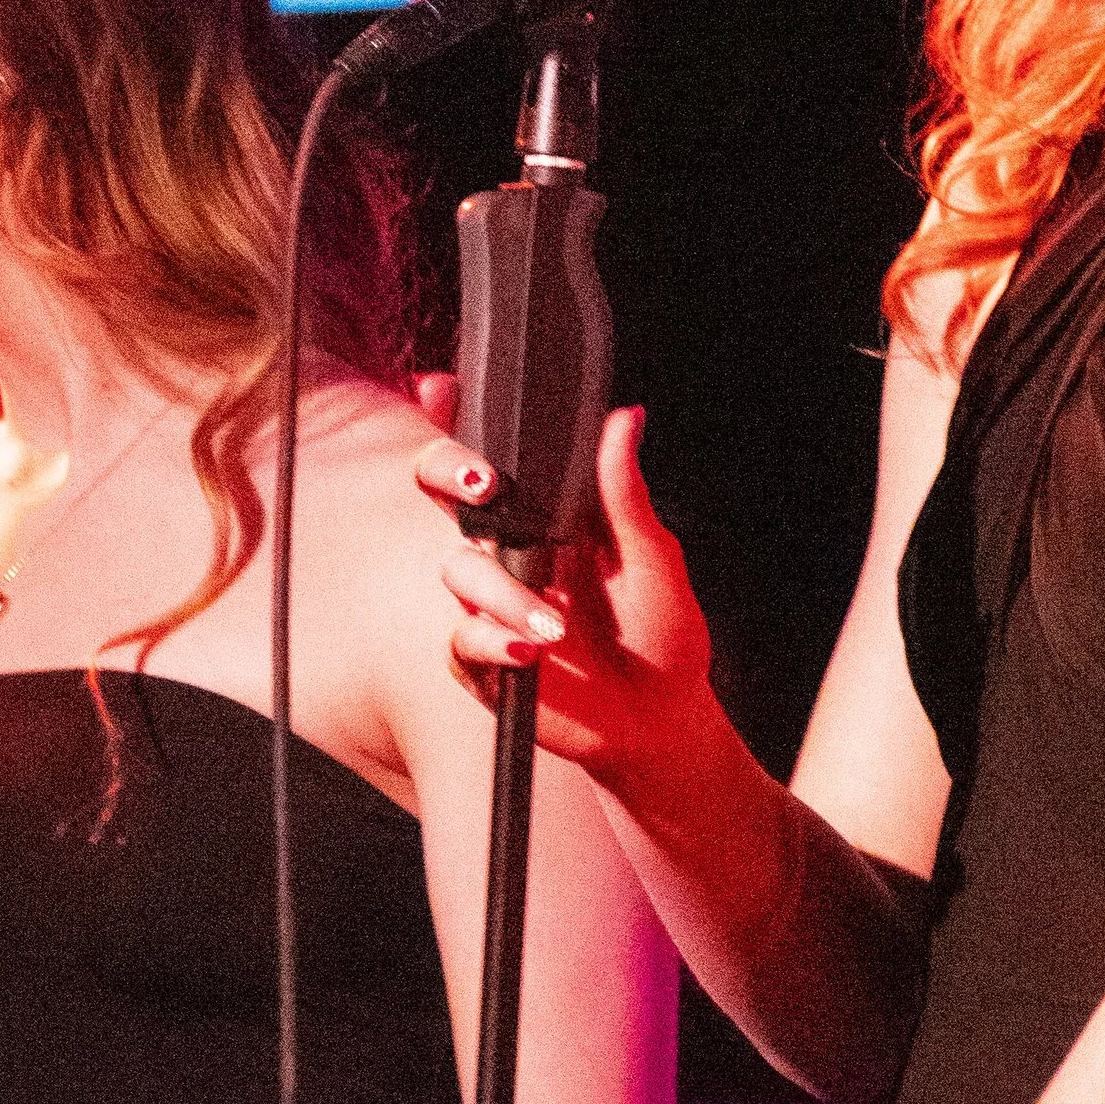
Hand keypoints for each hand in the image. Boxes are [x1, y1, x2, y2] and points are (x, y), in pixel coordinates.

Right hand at [413, 397, 714, 797]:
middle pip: (442, 496)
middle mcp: (507, 552)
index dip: (451, 420)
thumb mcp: (651, 556)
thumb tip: (626, 416)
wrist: (662, 718)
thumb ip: (625, 491)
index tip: (444, 385)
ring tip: (555, 624)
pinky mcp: (485, 662)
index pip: (488, 459)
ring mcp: (490, 605)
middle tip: (484, 484)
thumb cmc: (661, 629)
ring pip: (459, 570)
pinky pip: (462, 642)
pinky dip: (492, 643)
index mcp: (543, 516)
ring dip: (503, 591)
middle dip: (446, 473)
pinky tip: (531, 652)